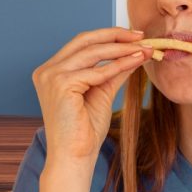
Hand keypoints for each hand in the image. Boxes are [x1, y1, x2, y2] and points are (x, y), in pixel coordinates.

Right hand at [32, 26, 152, 172]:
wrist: (75, 156)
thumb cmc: (85, 130)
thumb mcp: (102, 92)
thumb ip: (114, 71)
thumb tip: (135, 52)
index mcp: (51, 70)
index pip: (82, 43)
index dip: (109, 35)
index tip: (134, 36)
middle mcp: (47, 70)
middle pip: (85, 40)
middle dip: (115, 35)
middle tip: (141, 36)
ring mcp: (51, 76)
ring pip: (93, 52)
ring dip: (122, 48)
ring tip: (144, 48)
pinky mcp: (61, 84)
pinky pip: (98, 71)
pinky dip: (120, 65)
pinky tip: (136, 61)